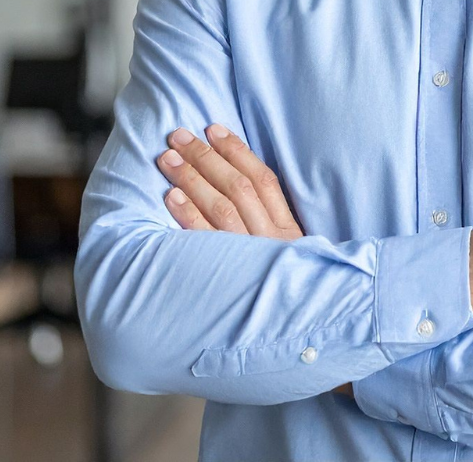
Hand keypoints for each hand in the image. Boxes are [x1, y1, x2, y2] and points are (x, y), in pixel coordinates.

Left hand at [156, 128, 355, 396]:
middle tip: (178, 136)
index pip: (264, 180)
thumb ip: (271, 224)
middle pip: (238, 188)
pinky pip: (207, 244)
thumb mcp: (292, 256)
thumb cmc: (291, 295)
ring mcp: (253, 261)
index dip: (237, 151)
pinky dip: (188, 216)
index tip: (214, 129)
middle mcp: (273, 243)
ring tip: (167, 159)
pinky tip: (170, 198)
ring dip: (192, 179)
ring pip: (222, 209)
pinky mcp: (231, 282)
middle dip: (205, 158)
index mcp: (289, 231)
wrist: (305, 343)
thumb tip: (237, 183)